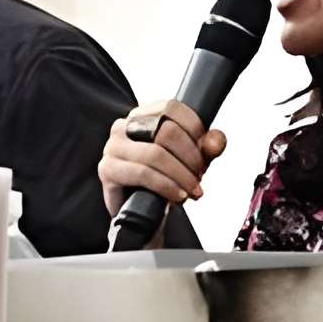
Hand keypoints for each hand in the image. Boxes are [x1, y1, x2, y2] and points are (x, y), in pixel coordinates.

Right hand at [98, 100, 225, 220]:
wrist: (143, 213)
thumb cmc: (166, 180)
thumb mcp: (192, 160)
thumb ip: (208, 147)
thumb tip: (215, 141)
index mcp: (143, 116)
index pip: (172, 108)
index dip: (195, 128)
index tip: (205, 151)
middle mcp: (124, 126)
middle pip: (166, 131)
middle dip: (190, 157)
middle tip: (198, 176)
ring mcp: (112, 147)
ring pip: (155, 154)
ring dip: (181, 175)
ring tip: (192, 190)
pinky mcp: (107, 170)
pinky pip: (143, 173)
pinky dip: (167, 186)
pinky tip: (178, 196)